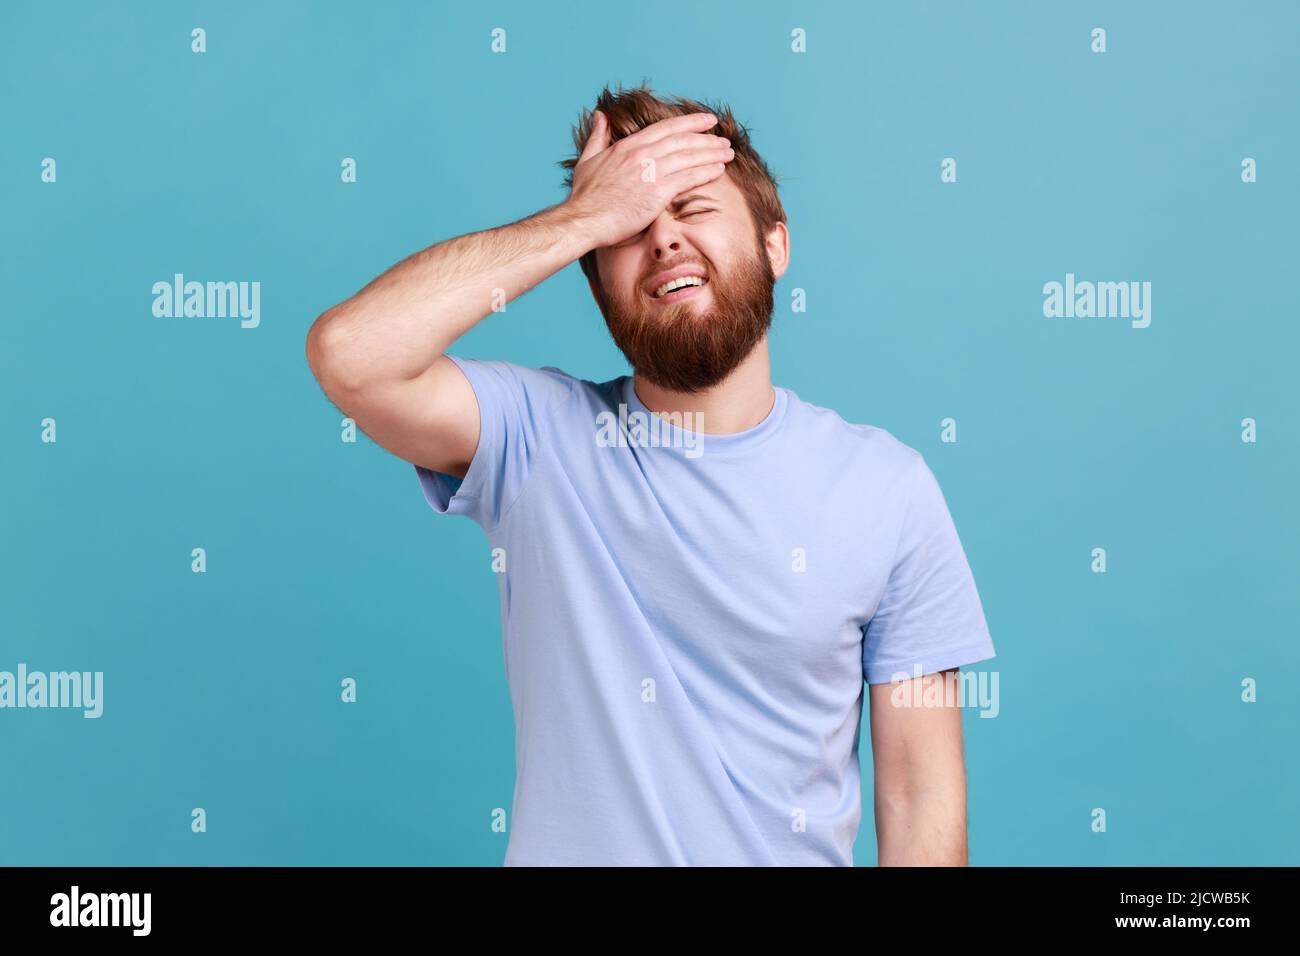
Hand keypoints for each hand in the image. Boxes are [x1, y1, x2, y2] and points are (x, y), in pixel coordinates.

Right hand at [563, 110, 734, 249]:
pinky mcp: (657, 193)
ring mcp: (651, 172)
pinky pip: (688, 178)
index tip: (707, 121)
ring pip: (689, 156)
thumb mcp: (587, 159)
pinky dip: (706, 172)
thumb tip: (600, 115)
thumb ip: (598, 136)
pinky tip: (719, 170)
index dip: (690, 123)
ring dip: (712, 153)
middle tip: (724, 139)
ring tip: (728, 153)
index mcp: (628, 146)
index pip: (666, 128)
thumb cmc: (584, 197)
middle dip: (707, 138)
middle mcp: (642, 154)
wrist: (584, 220)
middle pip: (683, 140)